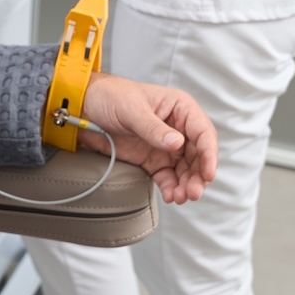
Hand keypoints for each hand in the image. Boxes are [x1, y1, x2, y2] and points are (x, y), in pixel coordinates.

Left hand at [76, 73, 217, 204]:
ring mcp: (166, 145)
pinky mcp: (152, 160)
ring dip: (186, 185)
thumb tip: (177, 143)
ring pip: (186, 169)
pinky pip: (168, 177)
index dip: (209, 154)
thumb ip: (153, 128)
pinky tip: (170, 196)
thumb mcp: (131, 109)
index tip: (208, 174)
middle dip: (198, 176)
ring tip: (180, 197)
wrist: (85, 107)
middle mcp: (178, 127)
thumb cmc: (110, 97)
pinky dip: (171, 187)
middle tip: (192, 193)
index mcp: (180, 108)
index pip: (203, 133)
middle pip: (198, 156)